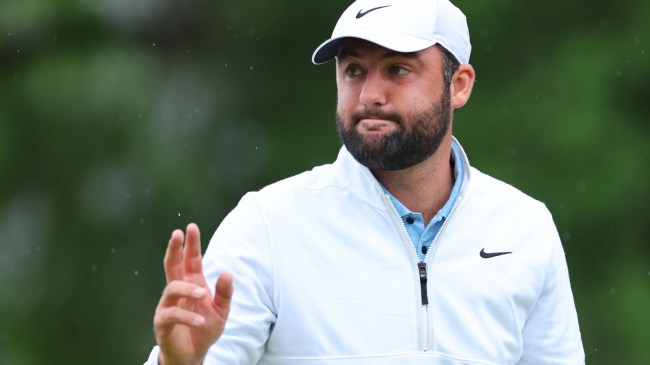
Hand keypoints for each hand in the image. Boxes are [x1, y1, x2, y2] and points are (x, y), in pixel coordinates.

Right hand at [153, 223, 233, 364]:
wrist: (193, 355)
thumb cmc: (205, 328)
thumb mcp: (221, 310)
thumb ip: (224, 293)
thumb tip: (227, 272)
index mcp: (192, 284)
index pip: (191, 260)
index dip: (191, 244)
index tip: (191, 227)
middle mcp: (178, 291)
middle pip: (172, 265)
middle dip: (175, 248)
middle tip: (177, 233)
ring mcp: (168, 305)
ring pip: (172, 288)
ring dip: (188, 289)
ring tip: (203, 293)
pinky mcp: (163, 322)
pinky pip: (172, 314)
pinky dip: (187, 316)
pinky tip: (200, 320)